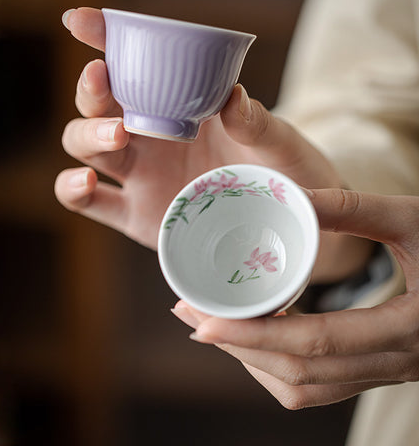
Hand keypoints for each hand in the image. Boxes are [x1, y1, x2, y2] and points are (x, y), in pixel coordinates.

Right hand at [54, 7, 371, 281]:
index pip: (132, 67)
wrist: (287, 220)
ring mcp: (138, 176)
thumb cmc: (282, 170)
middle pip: (97, 106)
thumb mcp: (277, 141)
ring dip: (86, 134)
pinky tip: (83, 181)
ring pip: (84, 146)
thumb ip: (256, 121)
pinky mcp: (134, 216)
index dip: (102, 40)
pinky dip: (72, 189)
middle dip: (91, 92)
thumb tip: (234, 96)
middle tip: (104, 81)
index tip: (81, 21)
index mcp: (178, 106)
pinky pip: (90, 202)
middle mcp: (149, 137)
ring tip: (117, 135)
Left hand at [172, 189, 418, 408]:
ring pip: (303, 387)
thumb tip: (294, 198)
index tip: (201, 322)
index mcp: (408, 329)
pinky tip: (254, 336)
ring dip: (252, 360)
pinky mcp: (378, 369)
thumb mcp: (416, 218)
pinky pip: (317, 384)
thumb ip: (356, 207)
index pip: (313, 343)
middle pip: (297, 372)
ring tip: (212, 326)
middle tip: (189, 316)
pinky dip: (276, 365)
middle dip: (237, 347)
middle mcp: (395, 364)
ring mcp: (386, 374)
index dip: (252, 335)